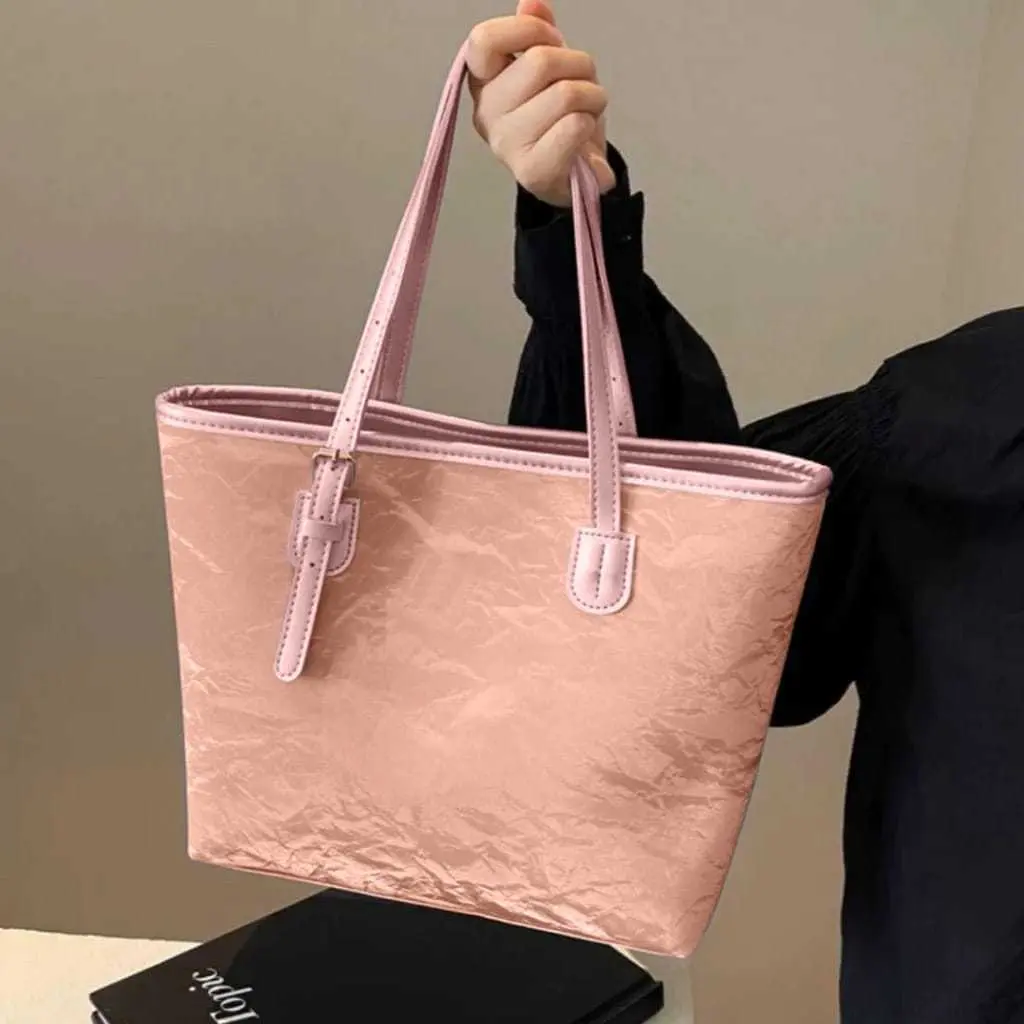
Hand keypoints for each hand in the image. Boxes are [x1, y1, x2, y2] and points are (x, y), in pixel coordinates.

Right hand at [467, 1, 615, 206]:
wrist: (576, 172)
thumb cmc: (560, 117)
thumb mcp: (551, 67)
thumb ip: (538, 33)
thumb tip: (532, 4)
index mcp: (484, 81)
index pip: (483, 40)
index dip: (527, 31)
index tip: (551, 41)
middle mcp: (487, 114)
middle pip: (540, 62)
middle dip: (578, 64)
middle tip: (583, 81)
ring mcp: (507, 145)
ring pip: (565, 94)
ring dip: (593, 96)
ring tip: (586, 111)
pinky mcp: (532, 172)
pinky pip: (574, 126)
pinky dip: (590, 123)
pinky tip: (583, 133)